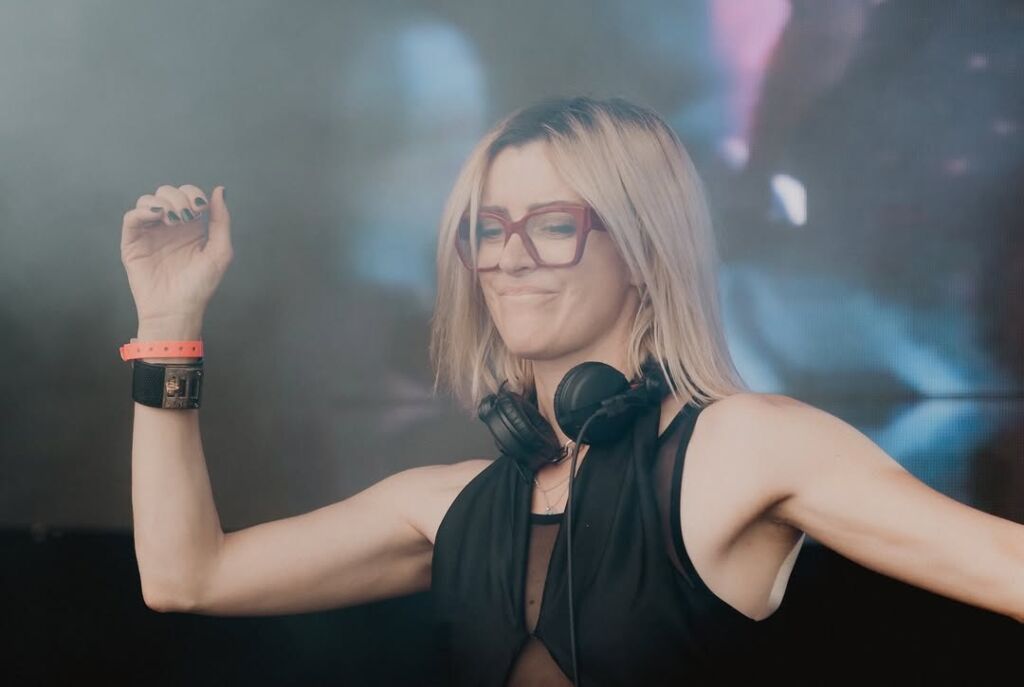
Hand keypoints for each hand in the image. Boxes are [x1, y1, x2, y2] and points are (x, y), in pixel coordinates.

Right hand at [121, 184, 231, 324]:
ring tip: (173, 221)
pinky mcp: (133, 243)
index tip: (200, 209)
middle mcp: (169, 227)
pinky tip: (158, 216)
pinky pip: (131, 217)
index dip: (193, 194)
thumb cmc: (200, 286)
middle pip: (167, 192)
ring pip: (148, 200)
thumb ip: (221, 220)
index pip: (188, 195)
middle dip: (178, 197)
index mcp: (191, 227)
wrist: (177, 310)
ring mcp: (150, 233)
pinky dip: (144, 210)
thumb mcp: (220, 252)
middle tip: (186, 216)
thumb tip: (220, 190)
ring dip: (162, 202)